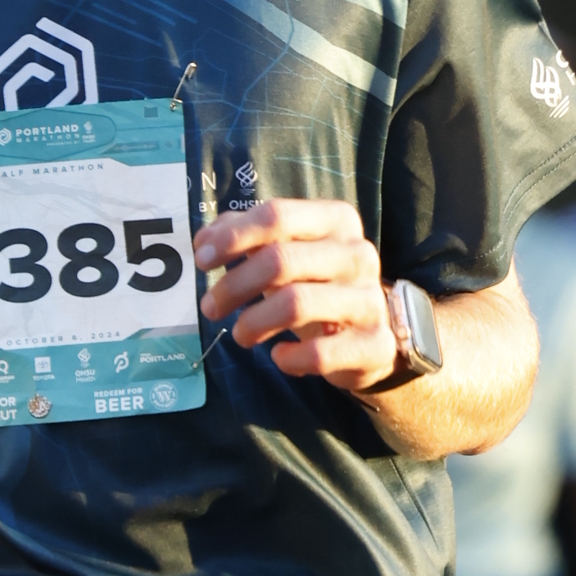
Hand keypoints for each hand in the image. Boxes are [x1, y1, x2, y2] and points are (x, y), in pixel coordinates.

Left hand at [194, 198, 395, 389]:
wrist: (370, 333)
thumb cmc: (318, 285)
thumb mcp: (287, 252)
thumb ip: (246, 238)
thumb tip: (204, 240)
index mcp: (337, 221)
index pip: (278, 216)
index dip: (232, 238)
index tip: (202, 260)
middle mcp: (358, 255)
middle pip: (281, 260)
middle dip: (234, 285)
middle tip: (210, 307)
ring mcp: (369, 300)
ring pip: (296, 303)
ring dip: (254, 322)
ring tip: (240, 334)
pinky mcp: (374, 345)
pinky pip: (319, 354)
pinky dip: (289, 358)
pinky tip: (279, 356)